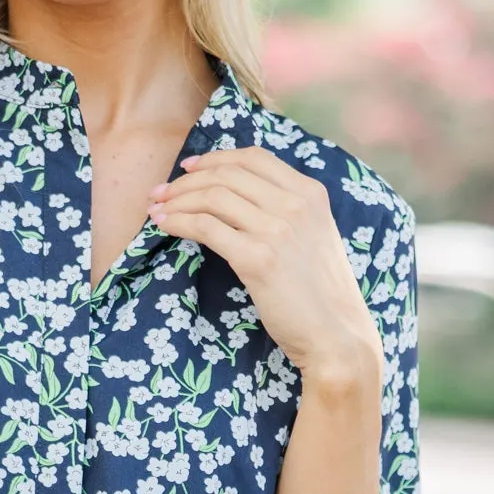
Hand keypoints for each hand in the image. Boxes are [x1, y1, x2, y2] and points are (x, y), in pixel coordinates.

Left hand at [148, 148, 382, 385]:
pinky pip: (206, 227)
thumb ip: (288, 213)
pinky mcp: (257, 258)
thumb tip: (240, 203)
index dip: (215, 158)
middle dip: (186, 180)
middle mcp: (295, 204)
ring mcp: (276, 229)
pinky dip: (179, 222)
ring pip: (213, 196)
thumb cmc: (322, 296)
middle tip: (161, 192)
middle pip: (227, 174)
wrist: (337, 335)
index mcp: (310, 193)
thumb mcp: (314, 238)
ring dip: (177, 200)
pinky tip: (165, 226)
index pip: (253, 158)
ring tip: (156, 210)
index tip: (189, 168)